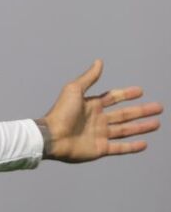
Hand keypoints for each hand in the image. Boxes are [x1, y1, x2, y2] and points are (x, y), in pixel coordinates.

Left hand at [41, 59, 161, 162]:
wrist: (52, 137)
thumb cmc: (61, 113)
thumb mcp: (74, 90)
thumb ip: (89, 78)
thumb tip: (99, 62)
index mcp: (91, 105)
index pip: (113, 98)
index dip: (126, 94)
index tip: (140, 91)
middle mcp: (97, 120)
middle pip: (124, 114)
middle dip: (141, 111)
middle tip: (159, 107)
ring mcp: (99, 135)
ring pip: (125, 130)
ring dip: (141, 127)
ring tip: (157, 123)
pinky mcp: (99, 149)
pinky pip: (119, 148)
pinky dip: (132, 147)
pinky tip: (145, 144)